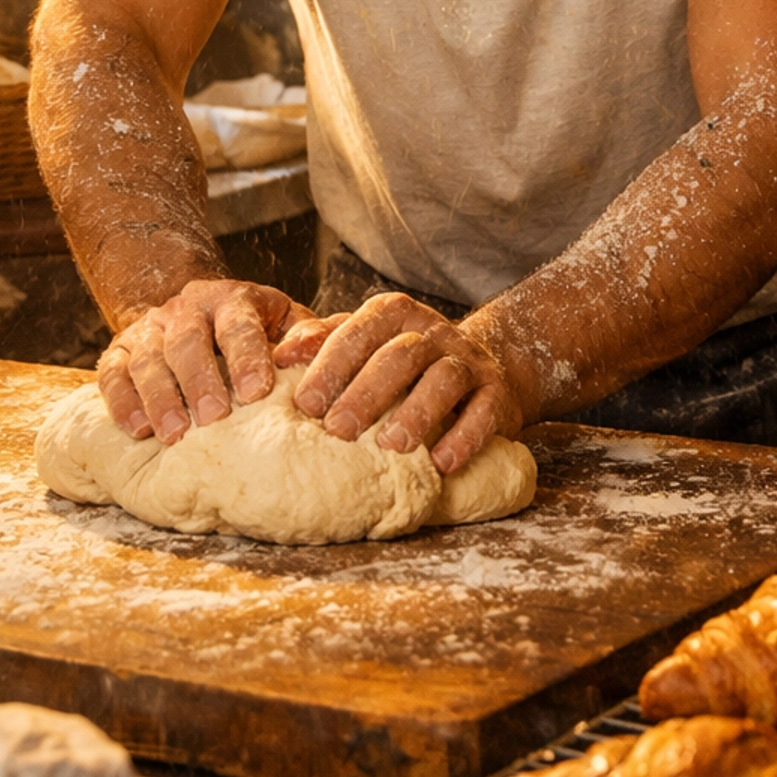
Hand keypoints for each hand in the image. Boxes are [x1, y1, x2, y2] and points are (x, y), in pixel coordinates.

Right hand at [98, 279, 316, 442]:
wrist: (199, 310)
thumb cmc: (255, 329)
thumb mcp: (286, 322)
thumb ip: (306, 335)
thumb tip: (306, 353)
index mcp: (231, 299)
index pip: (238, 323)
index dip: (246, 356)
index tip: (256, 391)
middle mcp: (186, 308)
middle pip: (187, 341)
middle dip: (200, 381)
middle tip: (214, 418)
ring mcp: (150, 328)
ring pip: (148, 358)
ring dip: (160, 398)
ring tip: (174, 434)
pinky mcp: (120, 350)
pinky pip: (113, 374)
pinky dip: (122, 402)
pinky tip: (137, 430)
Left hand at [288, 291, 523, 472]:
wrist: (485, 365)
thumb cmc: (406, 363)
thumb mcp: (366, 343)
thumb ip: (326, 343)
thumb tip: (279, 355)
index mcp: (394, 314)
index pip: (359, 331)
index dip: (331, 366)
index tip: (305, 405)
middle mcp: (433, 331)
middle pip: (400, 354)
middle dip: (367, 392)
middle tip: (338, 430)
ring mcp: (468, 360)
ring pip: (444, 376)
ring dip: (417, 411)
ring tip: (392, 446)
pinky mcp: (497, 392)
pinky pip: (486, 409)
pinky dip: (465, 435)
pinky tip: (442, 462)